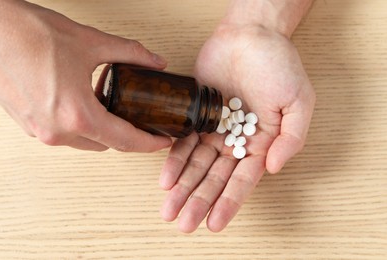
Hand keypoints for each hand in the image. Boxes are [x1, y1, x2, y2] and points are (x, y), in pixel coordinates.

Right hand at [0, 1, 170, 151]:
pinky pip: (64, 135)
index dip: (149, 143)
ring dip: (103, 131)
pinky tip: (86, 107)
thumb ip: (130, 54)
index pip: (125, 140)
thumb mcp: (92, 42)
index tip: (162, 140)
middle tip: (142, 122)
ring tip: (116, 112)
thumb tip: (154, 61)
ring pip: (84, 142)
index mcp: (77, 115)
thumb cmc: (30, 34)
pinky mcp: (28, 125)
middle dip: (127, 136)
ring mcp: (40, 131)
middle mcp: (57, 131)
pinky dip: (81, 126)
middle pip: (106, 145)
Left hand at [159, 23, 314, 231]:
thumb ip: (291, 138)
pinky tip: (165, 179)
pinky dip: (173, 160)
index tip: (214, 223)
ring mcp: (214, 129)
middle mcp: (236, 141)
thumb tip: (272, 168)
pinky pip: (183, 142)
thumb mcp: (299, 102)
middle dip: (199, 201)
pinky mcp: (196, 114)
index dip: (228, 202)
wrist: (251, 35)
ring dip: (182, 188)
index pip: (242, 180)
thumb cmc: (280, 65)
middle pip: (215, 178)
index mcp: (261, 144)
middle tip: (184, 223)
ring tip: (169, 209)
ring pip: (195, 165)